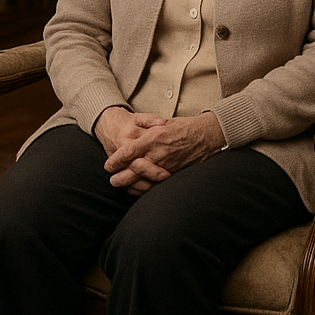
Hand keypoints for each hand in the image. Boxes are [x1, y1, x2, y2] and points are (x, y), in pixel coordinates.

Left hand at [103, 112, 225, 192]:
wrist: (207, 135)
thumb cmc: (185, 127)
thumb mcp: (162, 123)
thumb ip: (147, 132)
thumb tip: (132, 140)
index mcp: (154, 137)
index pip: (128, 151)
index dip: (115, 160)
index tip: (108, 165)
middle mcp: (158, 152)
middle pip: (133, 170)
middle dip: (120, 177)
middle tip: (112, 181)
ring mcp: (167, 165)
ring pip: (144, 180)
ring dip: (131, 185)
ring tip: (122, 188)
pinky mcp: (174, 173)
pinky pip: (157, 185)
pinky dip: (146, 189)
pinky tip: (139, 191)